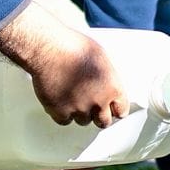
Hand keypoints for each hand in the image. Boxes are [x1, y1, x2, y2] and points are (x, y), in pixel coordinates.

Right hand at [0, 3, 131, 134]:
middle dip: (99, 115)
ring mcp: (79, 109)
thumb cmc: (74, 47)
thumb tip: (108, 88)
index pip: (121, 110)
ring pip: (83, 121)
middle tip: (92, 105)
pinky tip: (61, 99)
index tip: (110, 108)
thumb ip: (108, 78)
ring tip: (73, 95)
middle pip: (104, 122)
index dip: (114, 108)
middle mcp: (98, 102)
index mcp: (112, 88)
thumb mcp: (102, 58)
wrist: (48, 49)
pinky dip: (63, 113)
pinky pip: (65, 120)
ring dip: (80, 112)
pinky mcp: (60, 112)